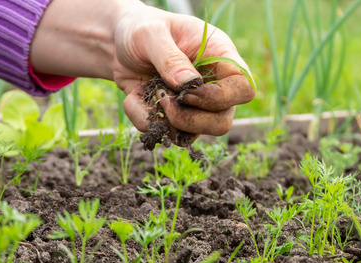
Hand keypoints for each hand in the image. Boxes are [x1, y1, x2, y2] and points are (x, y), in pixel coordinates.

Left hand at [30, 0, 254, 139]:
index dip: (221, 98)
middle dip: (190, 119)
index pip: (243, 87)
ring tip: (148, 94)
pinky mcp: (174, 117)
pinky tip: (134, 98)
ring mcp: (195, 105)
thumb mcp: (150, 33)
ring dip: (166, 123)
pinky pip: (165, 134)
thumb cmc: (140, 29)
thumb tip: (189, 84)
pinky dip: (144, 122)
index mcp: (219, 56)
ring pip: (196, 134)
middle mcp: (213, 84)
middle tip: (163, 100)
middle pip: (222, 121)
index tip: (187, 92)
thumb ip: (169, 57)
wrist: (117, 43)